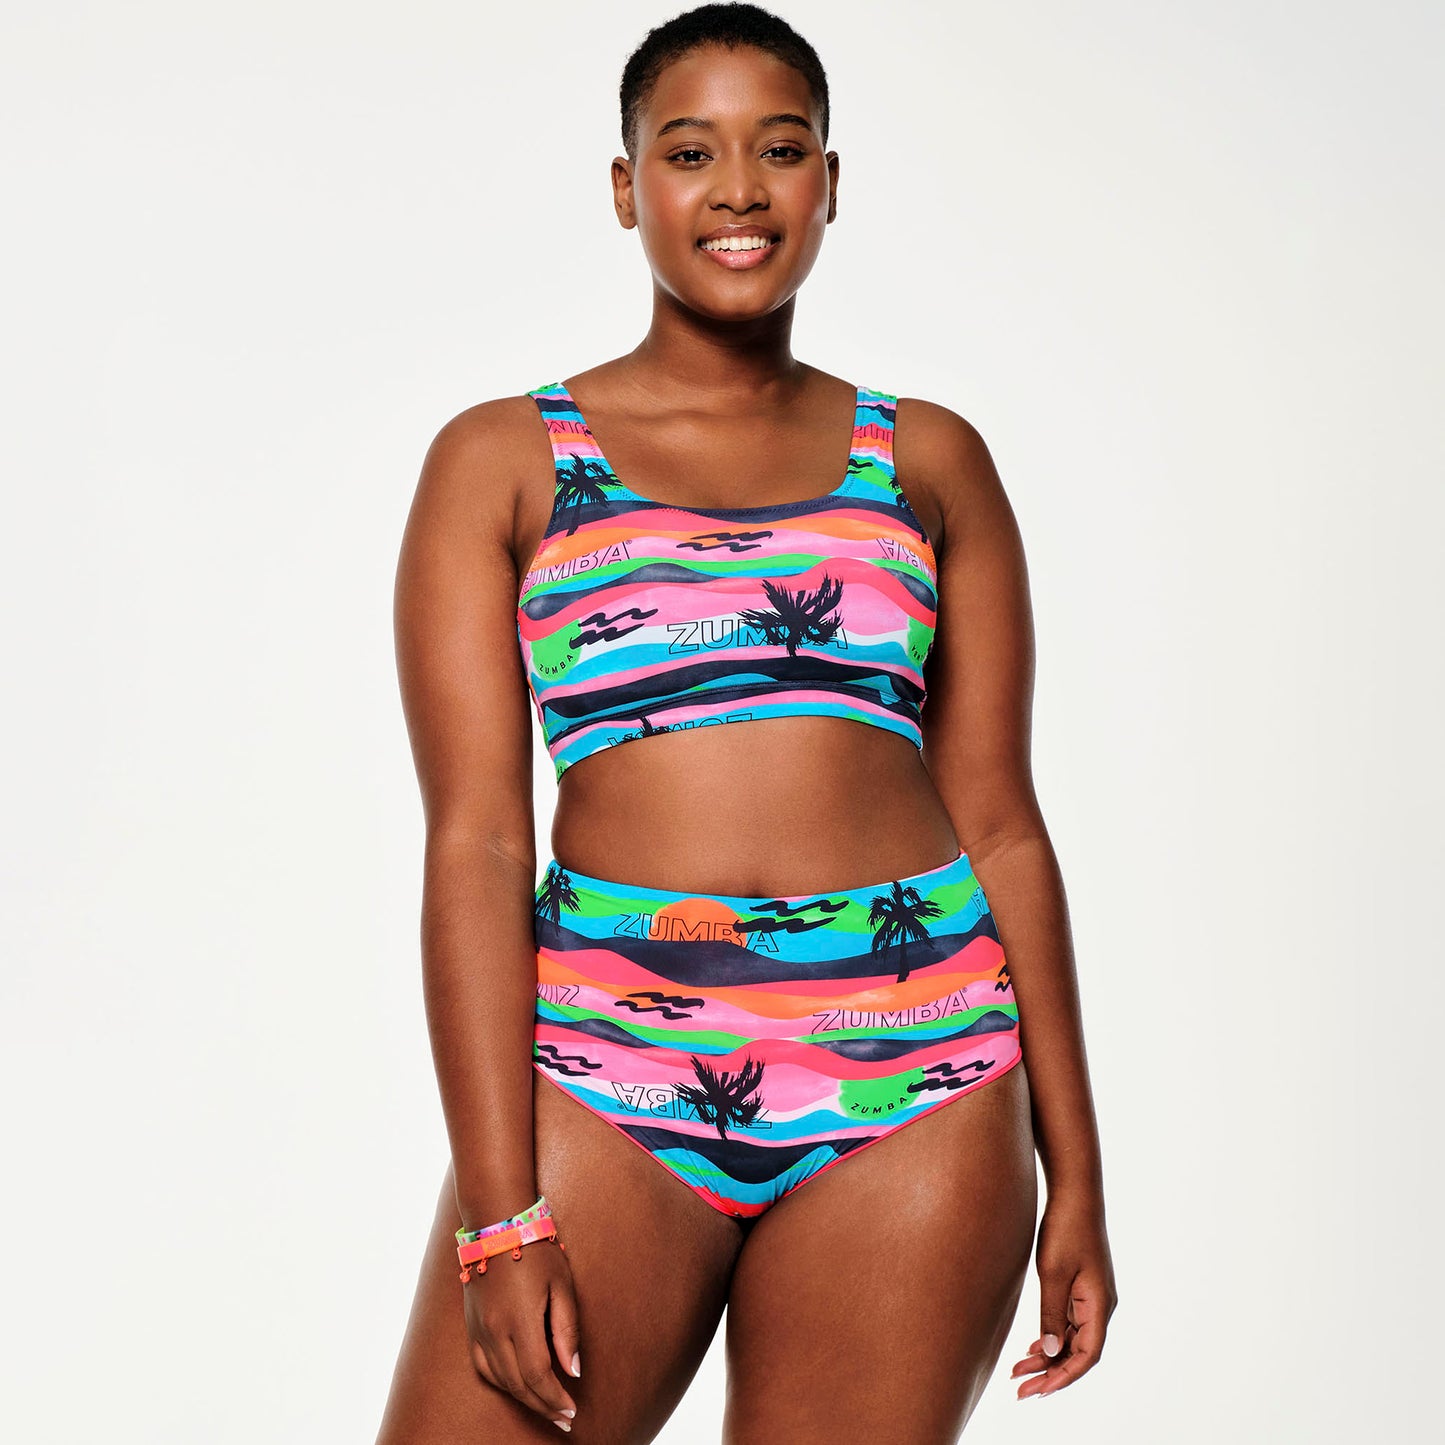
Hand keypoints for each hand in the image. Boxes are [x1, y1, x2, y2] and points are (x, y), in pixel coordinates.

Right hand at [464, 1236, 581, 1430]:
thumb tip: (573, 1370)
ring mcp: (479, 1329)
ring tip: (545, 1407)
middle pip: (519, 1384)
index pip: (539, 1375)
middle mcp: (494, 1330)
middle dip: (543, 1406)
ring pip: (500, 1379)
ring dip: (524, 1398)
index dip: (555, 1398)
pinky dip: (501, 1382)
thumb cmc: (535, 1248)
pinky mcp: (471, 1325)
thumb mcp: (561, 1284)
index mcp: (519, 1320)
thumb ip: (567, 1329)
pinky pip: (483, 1367)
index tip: (572, 1411)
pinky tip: (517, 1385)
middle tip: (564, 1419)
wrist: (497, 1223)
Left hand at [1012, 1186, 1116, 1399]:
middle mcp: (1101, 1305)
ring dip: (1048, 1356)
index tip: (1038, 1391)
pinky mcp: (1081, 1286)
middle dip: (1051, 1373)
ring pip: (1072, 1338)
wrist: (1074, 1192)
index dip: (1063, 1376)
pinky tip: (1031, 1346)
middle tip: (1020, 1390)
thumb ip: (1051, 1313)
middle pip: (1079, 1352)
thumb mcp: (1053, 1272)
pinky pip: (1069, 1322)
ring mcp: (1092, 1296)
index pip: (1086, 1356)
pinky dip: (1051, 1336)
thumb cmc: (1065, 1228)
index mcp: (1100, 1305)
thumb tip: (1050, 1352)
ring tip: (1018, 1372)